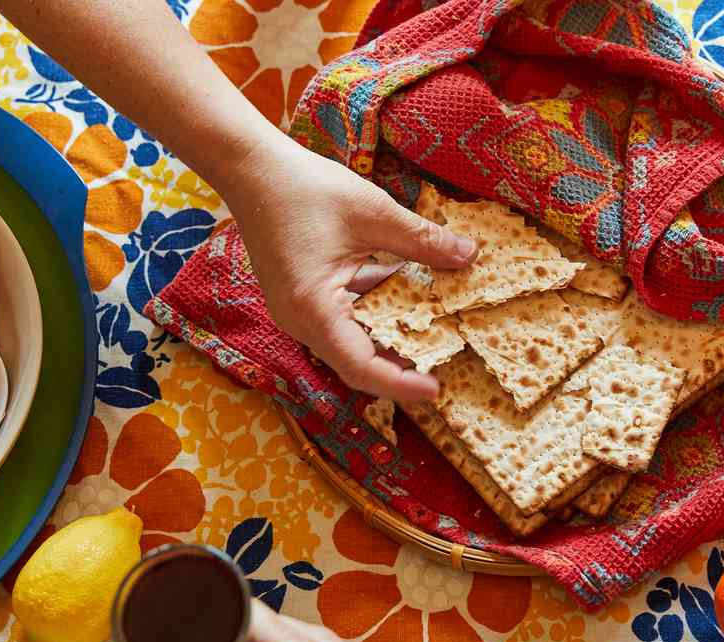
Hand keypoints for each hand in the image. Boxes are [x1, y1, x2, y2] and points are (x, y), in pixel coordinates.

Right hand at [227, 140, 476, 402]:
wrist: (254, 169)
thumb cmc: (306, 189)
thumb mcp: (375, 214)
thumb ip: (423, 241)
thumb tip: (469, 255)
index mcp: (315, 309)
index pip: (361, 366)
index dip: (400, 384)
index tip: (436, 389)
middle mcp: (301, 321)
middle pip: (355, 364)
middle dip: (399, 370)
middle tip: (444, 371)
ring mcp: (298, 312)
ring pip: (349, 344)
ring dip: (389, 343)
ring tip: (434, 340)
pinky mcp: (302, 298)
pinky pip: (341, 321)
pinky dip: (374, 316)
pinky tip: (407, 302)